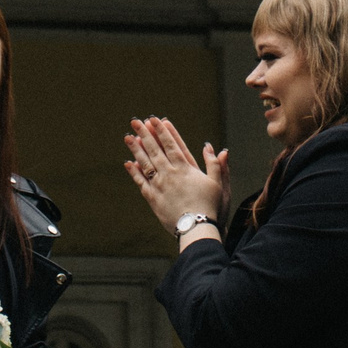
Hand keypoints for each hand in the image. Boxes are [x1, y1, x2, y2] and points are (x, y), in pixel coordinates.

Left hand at [124, 117, 225, 233]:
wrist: (196, 228)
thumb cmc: (210, 206)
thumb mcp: (219, 184)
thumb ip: (216, 165)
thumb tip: (214, 148)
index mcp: (185, 168)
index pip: (171, 144)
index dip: (162, 131)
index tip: (155, 119)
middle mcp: (170, 174)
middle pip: (155, 150)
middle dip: (145, 134)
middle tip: (136, 121)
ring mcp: (159, 185)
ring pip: (145, 163)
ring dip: (136, 149)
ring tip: (128, 136)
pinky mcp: (153, 199)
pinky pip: (141, 182)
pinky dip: (134, 172)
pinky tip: (129, 163)